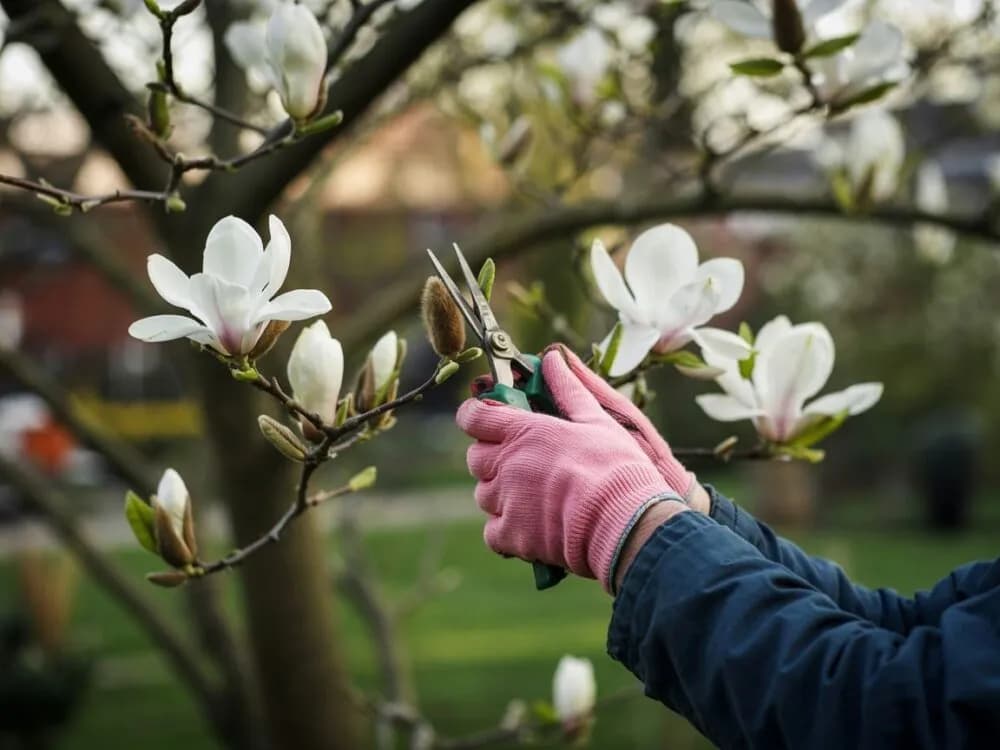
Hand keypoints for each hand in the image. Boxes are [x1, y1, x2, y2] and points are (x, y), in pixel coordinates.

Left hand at [456, 349, 687, 589]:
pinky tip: (531, 526)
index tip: (484, 417)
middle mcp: (506, 465)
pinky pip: (493, 532)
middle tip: (520, 461)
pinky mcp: (512, 536)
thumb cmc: (616, 467)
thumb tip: (553, 357)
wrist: (623, 522)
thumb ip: (569, 389)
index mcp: (524, 432)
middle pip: (475, 458)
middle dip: (491, 457)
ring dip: (500, 493)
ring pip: (484, 495)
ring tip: (533, 496)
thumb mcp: (597, 419)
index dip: (474, 415)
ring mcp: (506, 502)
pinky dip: (506, 530)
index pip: (474, 416)